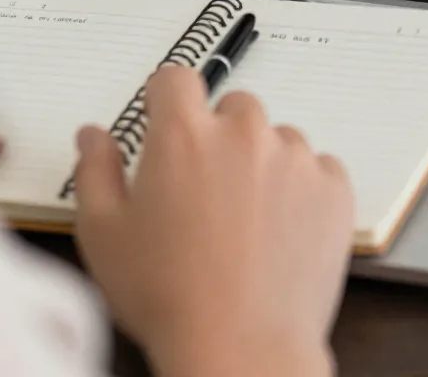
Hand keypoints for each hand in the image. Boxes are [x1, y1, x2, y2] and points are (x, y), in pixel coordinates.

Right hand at [75, 66, 352, 376]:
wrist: (241, 350)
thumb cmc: (169, 299)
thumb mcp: (103, 235)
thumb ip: (95, 171)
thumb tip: (94, 135)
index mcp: (182, 134)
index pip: (175, 78)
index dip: (166, 102)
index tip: (166, 126)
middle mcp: (243, 133)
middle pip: (232, 106)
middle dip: (218, 136)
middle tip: (205, 191)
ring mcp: (294, 159)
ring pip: (277, 138)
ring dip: (263, 163)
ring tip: (244, 222)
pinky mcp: (333, 189)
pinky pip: (319, 168)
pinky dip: (303, 190)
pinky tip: (280, 231)